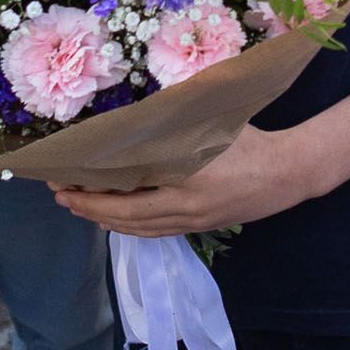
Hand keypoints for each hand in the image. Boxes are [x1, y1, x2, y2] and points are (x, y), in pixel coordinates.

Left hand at [51, 118, 327, 236]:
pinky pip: (156, 231)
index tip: (65, 184)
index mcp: (184, 186)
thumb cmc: (250, 141)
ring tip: (80, 207)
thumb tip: (132, 118)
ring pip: (139, 229)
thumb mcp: (210, 124)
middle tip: (61, 196)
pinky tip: (117, 218)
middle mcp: (184, 211)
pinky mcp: (200, 226)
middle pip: (126, 219)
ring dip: (106, 220)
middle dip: (89, 209)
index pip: (126, 200)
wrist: (288, 173)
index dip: (92, 195)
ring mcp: (192, 223)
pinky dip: (130, 226)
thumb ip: (173, 123)